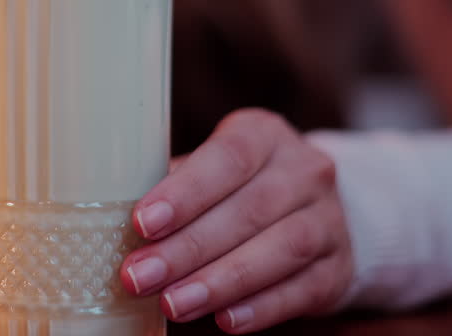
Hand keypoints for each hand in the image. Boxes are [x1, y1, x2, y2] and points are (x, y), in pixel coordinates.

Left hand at [120, 109, 353, 331]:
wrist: (314, 209)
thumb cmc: (237, 188)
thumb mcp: (209, 171)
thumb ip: (173, 188)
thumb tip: (113, 218)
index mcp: (264, 135)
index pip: (227, 159)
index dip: (184, 193)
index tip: (142, 223)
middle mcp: (305, 170)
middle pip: (247, 210)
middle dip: (187, 249)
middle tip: (140, 277)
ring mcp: (329, 219)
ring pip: (280, 250)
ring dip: (221, 282)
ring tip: (174, 304)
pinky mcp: (338, 267)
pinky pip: (302, 289)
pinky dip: (261, 307)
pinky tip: (224, 320)